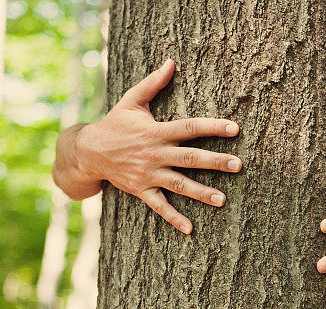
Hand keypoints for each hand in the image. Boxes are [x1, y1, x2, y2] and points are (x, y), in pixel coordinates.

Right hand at [53, 59, 241, 233]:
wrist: (87, 151)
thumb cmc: (114, 123)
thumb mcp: (131, 100)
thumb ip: (153, 83)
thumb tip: (171, 62)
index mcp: (156, 131)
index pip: (189, 128)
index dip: (212, 127)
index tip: (235, 128)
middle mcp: (155, 154)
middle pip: (190, 158)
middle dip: (215, 162)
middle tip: (238, 165)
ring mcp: (148, 174)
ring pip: (179, 184)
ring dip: (201, 193)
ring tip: (222, 200)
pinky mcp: (141, 190)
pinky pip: (159, 206)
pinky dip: (174, 218)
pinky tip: (190, 229)